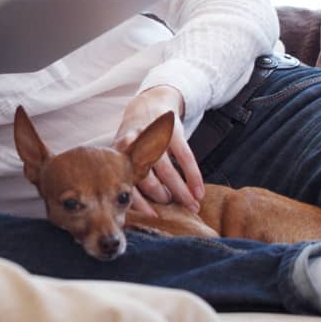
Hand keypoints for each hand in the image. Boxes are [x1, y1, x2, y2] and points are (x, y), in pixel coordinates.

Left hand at [113, 85, 201, 215]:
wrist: (148, 105)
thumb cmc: (136, 142)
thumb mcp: (126, 155)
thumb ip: (130, 179)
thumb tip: (139, 215)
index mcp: (120, 155)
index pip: (128, 182)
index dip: (140, 201)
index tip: (153, 217)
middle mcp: (134, 145)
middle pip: (147, 176)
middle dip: (161, 196)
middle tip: (174, 210)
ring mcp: (154, 137)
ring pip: (167, 169)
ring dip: (181, 191)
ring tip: (192, 207)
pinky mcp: (173, 132)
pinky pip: (185, 157)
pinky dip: (193, 176)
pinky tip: (200, 192)